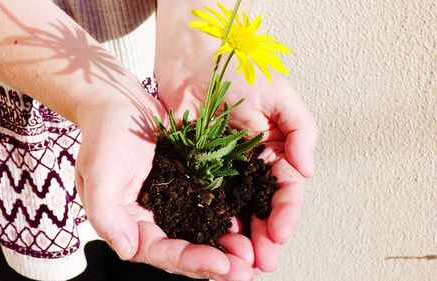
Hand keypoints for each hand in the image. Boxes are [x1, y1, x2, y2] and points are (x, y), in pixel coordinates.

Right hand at [74, 82, 232, 278]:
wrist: (118, 102)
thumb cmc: (105, 133)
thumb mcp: (99, 172)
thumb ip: (106, 214)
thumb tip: (127, 249)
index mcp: (128, 222)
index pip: (160, 252)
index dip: (190, 261)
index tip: (221, 264)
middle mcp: (150, 219)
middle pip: (184, 250)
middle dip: (214, 263)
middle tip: (245, 271)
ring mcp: (170, 203)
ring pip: (200, 234)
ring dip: (225, 247)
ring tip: (252, 257)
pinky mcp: (185, 186)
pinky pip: (208, 208)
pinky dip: (226, 220)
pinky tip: (247, 226)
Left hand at [156, 52, 317, 279]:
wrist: (193, 57)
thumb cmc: (239, 68)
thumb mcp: (279, 94)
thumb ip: (300, 130)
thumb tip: (308, 170)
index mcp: (276, 148)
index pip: (286, 188)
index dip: (285, 212)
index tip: (279, 233)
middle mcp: (251, 163)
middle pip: (262, 207)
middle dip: (265, 236)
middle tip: (262, 261)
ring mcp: (223, 168)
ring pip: (235, 210)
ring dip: (240, 236)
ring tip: (239, 260)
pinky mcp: (197, 167)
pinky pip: (205, 198)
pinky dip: (210, 220)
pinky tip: (212, 238)